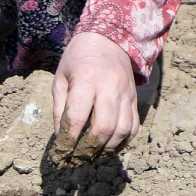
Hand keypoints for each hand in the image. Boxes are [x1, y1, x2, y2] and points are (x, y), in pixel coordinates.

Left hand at [50, 31, 141, 160]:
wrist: (109, 39)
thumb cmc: (78, 59)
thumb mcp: (60, 79)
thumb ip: (60, 108)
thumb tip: (61, 137)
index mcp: (87, 79)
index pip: (78, 117)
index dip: (68, 139)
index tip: (60, 151)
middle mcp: (110, 87)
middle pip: (104, 127)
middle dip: (88, 148)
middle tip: (76, 157)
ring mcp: (127, 93)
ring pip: (123, 130)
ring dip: (107, 148)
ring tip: (92, 154)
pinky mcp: (135, 99)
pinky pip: (134, 126)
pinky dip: (124, 142)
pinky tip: (110, 147)